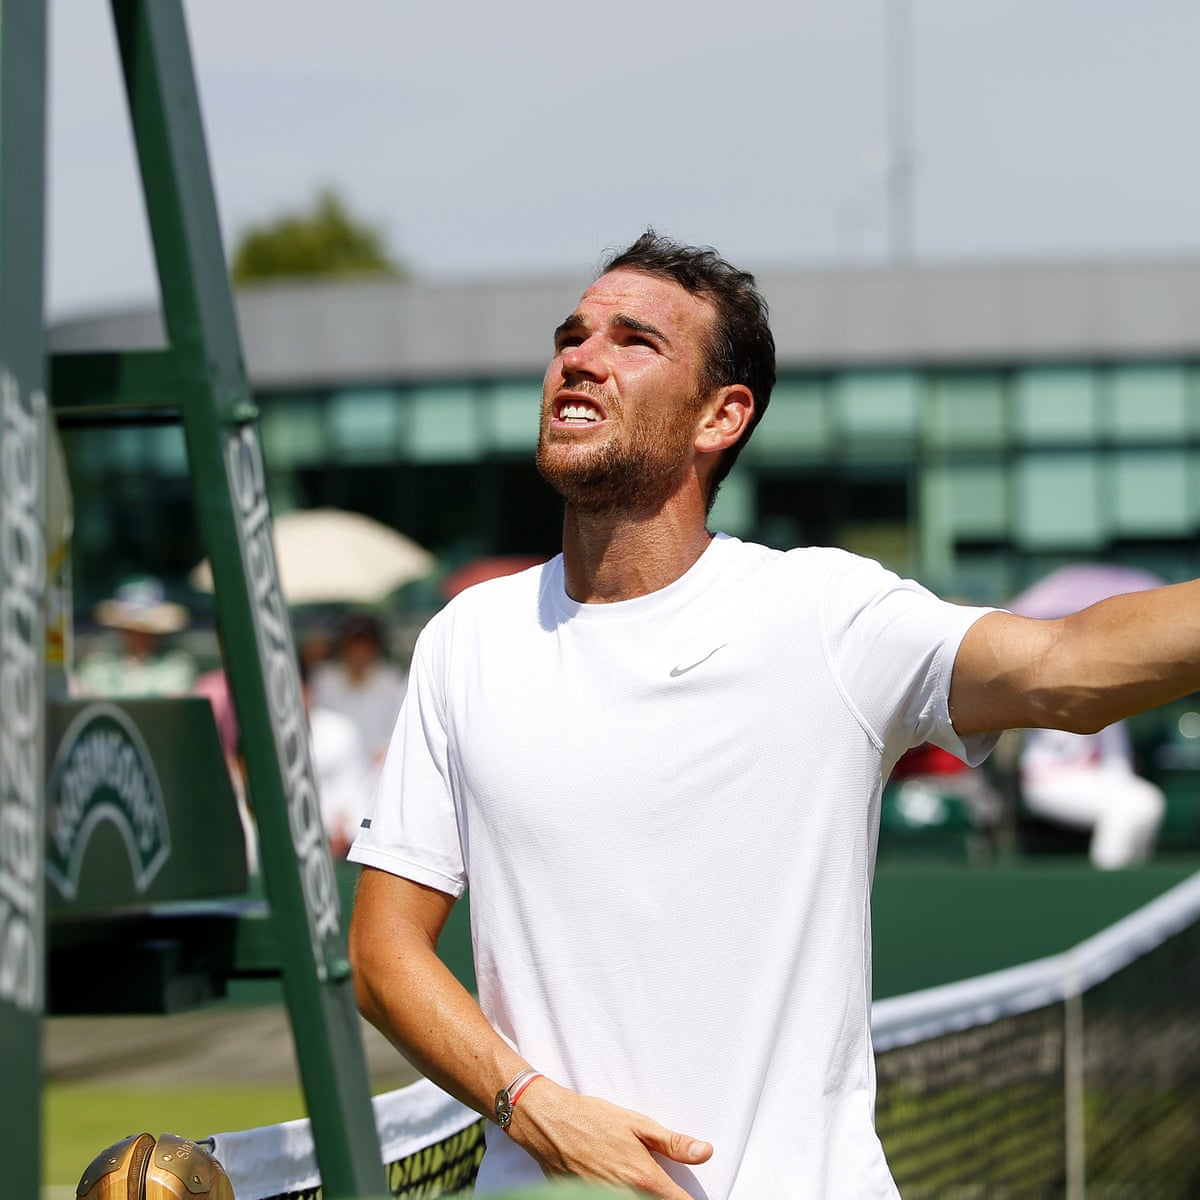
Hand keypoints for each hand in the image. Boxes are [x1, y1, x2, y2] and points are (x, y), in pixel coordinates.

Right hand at [507, 1078, 712, 1198]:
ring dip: (642, 1196)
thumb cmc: (593, 1119)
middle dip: (663, 1197)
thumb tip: (705, 1152)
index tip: (690, 1198)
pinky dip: (618, 1196)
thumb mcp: (637, 1124)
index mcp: (644, 1178)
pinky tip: (615, 1183)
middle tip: (657, 1181)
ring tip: (633, 1177)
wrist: (550, 1123)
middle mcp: (625, 1197)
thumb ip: (673, 1143)